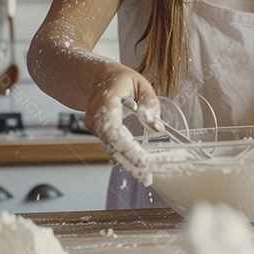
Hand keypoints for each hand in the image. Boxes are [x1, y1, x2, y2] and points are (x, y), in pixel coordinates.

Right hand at [84, 65, 163, 185]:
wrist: (97, 77)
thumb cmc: (119, 79)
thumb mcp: (141, 84)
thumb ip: (150, 105)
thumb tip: (157, 128)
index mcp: (104, 102)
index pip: (113, 131)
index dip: (128, 149)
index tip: (144, 162)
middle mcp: (95, 117)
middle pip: (111, 146)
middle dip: (130, 164)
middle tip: (147, 177)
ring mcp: (95, 126)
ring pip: (111, 150)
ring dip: (128, 164)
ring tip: (145, 176)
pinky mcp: (99, 132)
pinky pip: (111, 147)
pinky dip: (124, 158)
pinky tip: (136, 167)